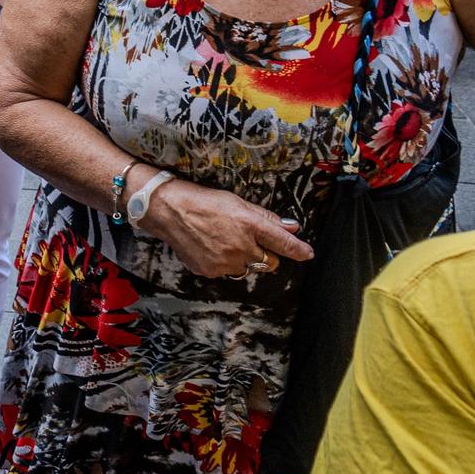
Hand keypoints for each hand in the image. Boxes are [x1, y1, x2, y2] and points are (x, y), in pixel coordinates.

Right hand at [138, 177, 313, 278]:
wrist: (167, 210)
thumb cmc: (202, 201)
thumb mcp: (237, 202)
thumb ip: (265, 217)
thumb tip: (292, 227)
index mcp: (249, 224)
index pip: (284, 242)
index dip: (299, 250)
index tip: (307, 253)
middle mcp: (240, 246)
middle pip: (270, 263)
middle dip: (266, 255)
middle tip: (250, 241)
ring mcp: (225, 262)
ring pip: (248, 269)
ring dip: (243, 259)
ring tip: (224, 242)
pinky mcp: (211, 271)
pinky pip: (227, 272)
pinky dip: (223, 263)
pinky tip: (210, 247)